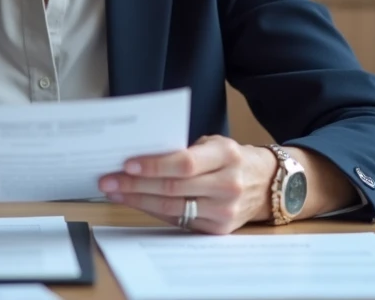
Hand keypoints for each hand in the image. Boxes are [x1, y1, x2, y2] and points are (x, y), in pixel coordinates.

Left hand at [98, 135, 274, 234]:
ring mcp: (225, 210)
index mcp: (226, 155)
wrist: (266, 184)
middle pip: (173, 187)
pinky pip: (178, 220)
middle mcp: (228, 184)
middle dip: (135, 185)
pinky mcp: (218, 229)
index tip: (127, 164)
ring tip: (114, 192)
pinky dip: (153, 211)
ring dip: (138, 200)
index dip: (154, 165)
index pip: (185, 163)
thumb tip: (140, 155)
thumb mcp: (215, 144)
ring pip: (172, 207)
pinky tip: (135, 202)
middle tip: (108, 181)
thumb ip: (184, 149)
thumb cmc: (231, 158)